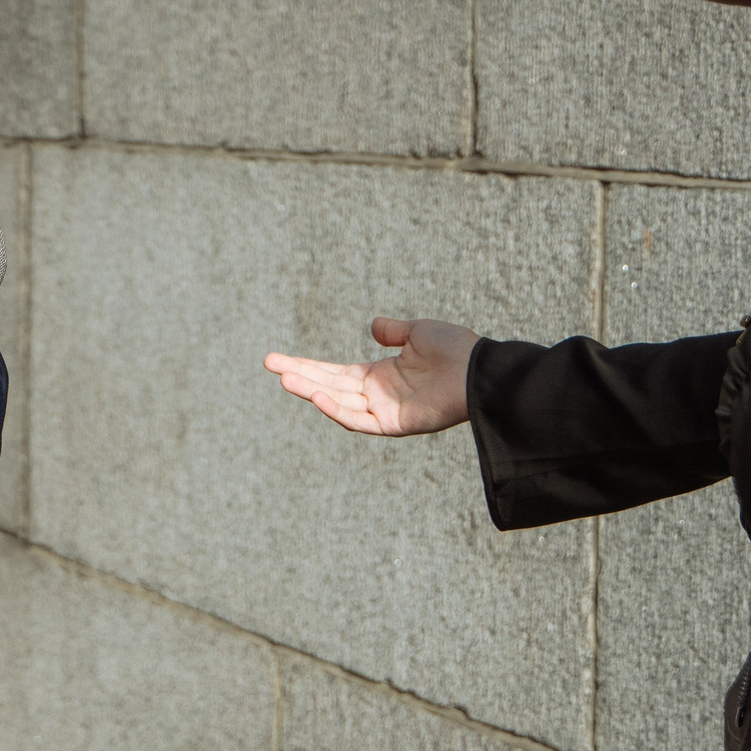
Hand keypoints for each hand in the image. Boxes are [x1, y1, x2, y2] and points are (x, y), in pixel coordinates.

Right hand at [263, 317, 480, 436]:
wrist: (482, 369)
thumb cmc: (457, 349)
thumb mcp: (419, 331)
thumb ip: (394, 331)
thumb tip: (371, 326)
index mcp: (379, 375)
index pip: (333, 372)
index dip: (306, 365)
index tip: (278, 359)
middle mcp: (377, 395)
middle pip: (328, 386)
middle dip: (298, 375)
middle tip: (268, 363)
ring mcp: (384, 411)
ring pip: (338, 403)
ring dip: (311, 391)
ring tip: (284, 377)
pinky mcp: (395, 424)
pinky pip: (360, 421)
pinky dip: (337, 411)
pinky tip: (318, 396)